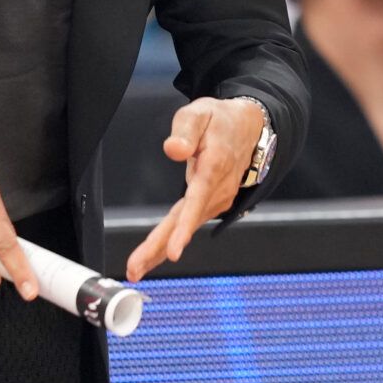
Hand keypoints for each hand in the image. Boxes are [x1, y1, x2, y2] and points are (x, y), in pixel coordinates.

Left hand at [126, 97, 260, 281]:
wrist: (247, 128)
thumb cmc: (219, 120)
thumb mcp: (200, 113)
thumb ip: (185, 131)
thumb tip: (172, 150)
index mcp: (214, 167)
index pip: (197, 201)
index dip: (184, 227)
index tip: (174, 250)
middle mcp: (217, 190)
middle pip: (185, 223)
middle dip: (160, 249)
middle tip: (134, 269)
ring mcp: (215, 200)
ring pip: (184, 227)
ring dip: (160, 248)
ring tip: (136, 268)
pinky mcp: (210, 204)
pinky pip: (187, 223)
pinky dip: (170, 239)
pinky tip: (154, 255)